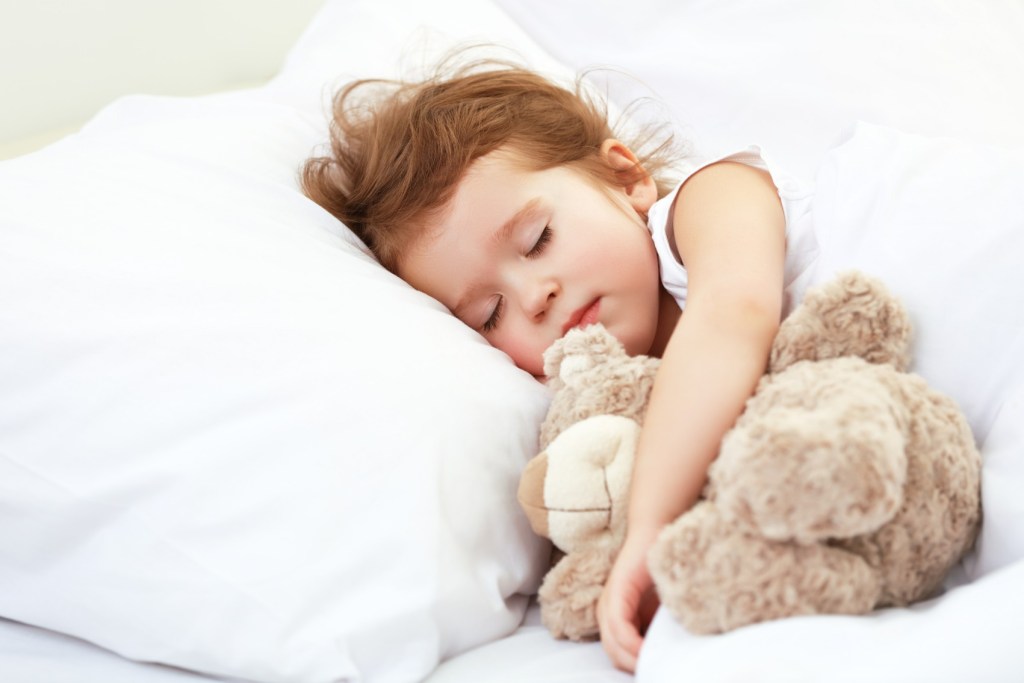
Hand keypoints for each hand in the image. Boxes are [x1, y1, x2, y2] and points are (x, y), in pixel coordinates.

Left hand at [598, 532, 660, 671]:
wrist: (656, 533)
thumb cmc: (662, 571)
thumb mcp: (661, 609)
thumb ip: (657, 630)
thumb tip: (667, 660)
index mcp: (615, 616)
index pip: (618, 654)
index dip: (635, 667)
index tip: (657, 673)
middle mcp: (606, 611)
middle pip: (614, 654)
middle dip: (634, 668)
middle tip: (658, 673)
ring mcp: (608, 601)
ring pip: (613, 645)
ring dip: (633, 660)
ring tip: (654, 667)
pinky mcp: (616, 591)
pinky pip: (618, 627)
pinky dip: (631, 643)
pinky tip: (645, 651)